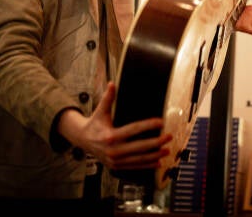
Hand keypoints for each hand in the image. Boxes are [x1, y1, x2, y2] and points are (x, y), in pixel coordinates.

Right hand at [58, 82, 172, 169]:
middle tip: (168, 137)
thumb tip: (112, 84)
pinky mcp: (116, 166)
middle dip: (156, 142)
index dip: (148, 125)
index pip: (133, 130)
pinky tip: (158, 163)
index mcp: (110, 136)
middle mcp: (113, 150)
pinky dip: (147, 165)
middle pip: (139, 147)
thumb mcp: (100, 110)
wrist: (82, 140)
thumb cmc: (94, 123)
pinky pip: (134, 166)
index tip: (160, 122)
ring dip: (154, 156)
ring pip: (138, 159)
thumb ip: (108, 98)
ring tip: (167, 150)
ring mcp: (115, 160)